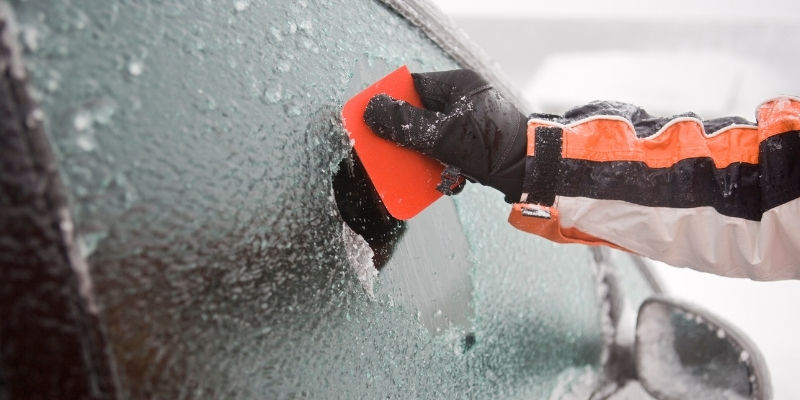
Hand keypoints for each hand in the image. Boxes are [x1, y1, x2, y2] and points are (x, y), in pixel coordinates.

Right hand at [363, 69, 526, 202]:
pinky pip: (448, 150)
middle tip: (389, 149)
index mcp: (459, 85)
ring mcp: (473, 122)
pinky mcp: (479, 143)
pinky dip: (440, 163)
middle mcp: (466, 100)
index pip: (414, 85)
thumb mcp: (442, 135)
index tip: (373, 117)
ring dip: (422, 153)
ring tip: (416, 169)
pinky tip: (441, 177)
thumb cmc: (492, 146)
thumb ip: (405, 124)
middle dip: (406, 134)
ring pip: (433, 134)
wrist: (532, 172)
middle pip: (421, 113)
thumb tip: (371, 110)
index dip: (392, 101)